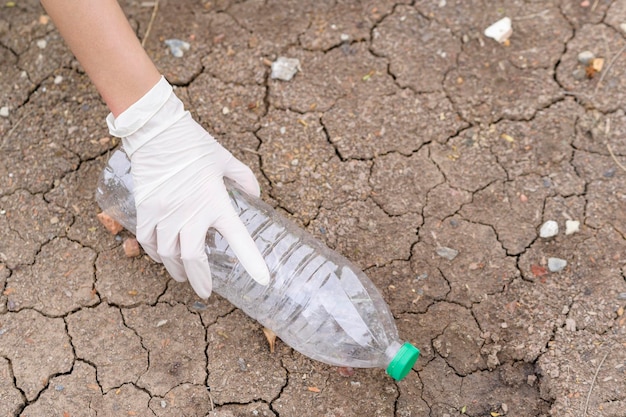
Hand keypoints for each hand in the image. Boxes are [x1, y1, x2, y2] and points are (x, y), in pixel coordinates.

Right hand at [107, 77, 269, 297]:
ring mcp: (164, 213)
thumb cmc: (193, 144)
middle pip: (194, 259)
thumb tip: (255, 195)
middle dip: (200, 280)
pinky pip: (147, 241)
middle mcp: (190, 212)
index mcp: (215, 201)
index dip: (252, 261)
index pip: (238, 238)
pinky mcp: (145, 209)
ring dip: (177, 269)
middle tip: (205, 291)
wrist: (156, 130)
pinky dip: (155, 254)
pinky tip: (162, 257)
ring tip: (184, 275)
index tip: (264, 279)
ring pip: (169, 254)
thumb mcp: (225, 159)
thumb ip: (244, 179)